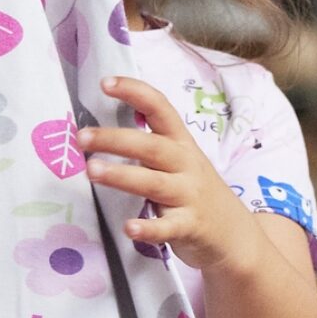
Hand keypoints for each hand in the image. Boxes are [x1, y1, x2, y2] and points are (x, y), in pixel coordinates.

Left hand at [80, 75, 252, 276]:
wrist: (235, 234)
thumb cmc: (195, 192)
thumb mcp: (181, 162)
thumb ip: (151, 147)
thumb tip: (103, 131)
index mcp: (182, 144)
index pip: (161, 109)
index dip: (135, 93)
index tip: (105, 83)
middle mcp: (186, 165)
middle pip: (151, 146)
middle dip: (116, 139)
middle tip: (81, 137)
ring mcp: (189, 196)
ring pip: (154, 183)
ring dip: (122, 176)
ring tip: (92, 170)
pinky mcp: (190, 226)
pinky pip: (168, 228)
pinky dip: (149, 228)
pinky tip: (129, 228)